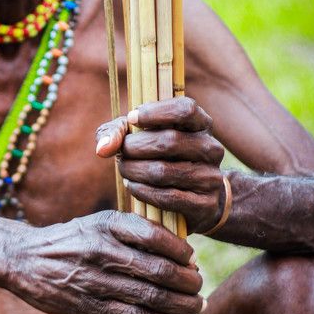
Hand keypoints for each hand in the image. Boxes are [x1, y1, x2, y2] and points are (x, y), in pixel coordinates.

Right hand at [10, 210, 203, 313]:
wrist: (23, 258)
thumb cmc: (70, 240)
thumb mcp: (97, 223)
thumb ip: (131, 232)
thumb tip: (178, 250)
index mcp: (106, 224)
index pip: (154, 235)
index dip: (180, 250)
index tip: (192, 259)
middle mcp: (102, 250)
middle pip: (158, 269)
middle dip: (187, 281)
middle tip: (199, 286)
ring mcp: (95, 280)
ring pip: (150, 296)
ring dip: (182, 305)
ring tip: (197, 306)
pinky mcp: (89, 306)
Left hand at [96, 97, 225, 233]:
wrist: (194, 197)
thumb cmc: (162, 157)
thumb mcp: (140, 135)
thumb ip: (117, 132)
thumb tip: (102, 148)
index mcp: (201, 124)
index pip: (185, 109)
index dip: (156, 112)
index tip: (131, 119)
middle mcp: (211, 148)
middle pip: (169, 141)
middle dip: (135, 147)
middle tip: (122, 153)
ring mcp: (211, 177)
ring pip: (163, 171)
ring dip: (134, 170)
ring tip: (125, 169)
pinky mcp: (204, 204)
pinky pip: (167, 197)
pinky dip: (142, 191)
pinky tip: (133, 186)